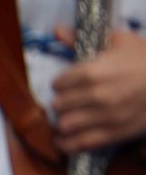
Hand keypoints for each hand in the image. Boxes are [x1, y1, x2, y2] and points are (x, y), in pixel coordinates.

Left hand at [51, 26, 145, 153]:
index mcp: (93, 71)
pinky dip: (68, 145)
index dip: (61, 84)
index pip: (58, 83)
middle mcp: (96, 95)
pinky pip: (82, 144)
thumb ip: (82, 40)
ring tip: (68, 119)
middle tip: (68, 102)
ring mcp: (106, 116)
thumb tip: (57, 30)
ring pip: (65, 125)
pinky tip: (64, 142)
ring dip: (63, 122)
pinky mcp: (116, 133)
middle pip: (58, 105)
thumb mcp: (119, 41)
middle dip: (61, 103)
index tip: (67, 84)